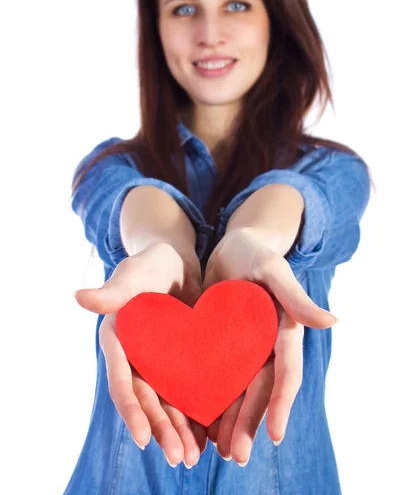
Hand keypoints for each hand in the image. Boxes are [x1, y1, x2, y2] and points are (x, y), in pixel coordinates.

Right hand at [74, 242, 207, 467]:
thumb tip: (78, 298)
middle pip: (147, 399)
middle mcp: (136, 357)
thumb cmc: (150, 263)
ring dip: (178, 430)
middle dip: (161, 430)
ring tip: (194, 457)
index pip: (122, 380)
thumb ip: (112, 291)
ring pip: (167, 401)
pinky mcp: (180, 360)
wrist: (177, 260)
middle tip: (179, 458)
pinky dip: (196, 412)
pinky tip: (210, 434)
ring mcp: (158, 361)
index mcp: (119, 342)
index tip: (143, 438)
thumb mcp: (134, 275)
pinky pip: (186, 390)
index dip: (131, 410)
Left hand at [202, 228, 337, 465]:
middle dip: (249, 423)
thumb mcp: (273, 271)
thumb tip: (333, 322)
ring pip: (239, 391)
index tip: (274, 434)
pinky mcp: (222, 346)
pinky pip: (218, 377)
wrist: (230, 248)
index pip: (285, 373)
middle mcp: (266, 346)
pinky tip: (199, 422)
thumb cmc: (255, 254)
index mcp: (283, 332)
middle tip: (237, 456)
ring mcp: (244, 349)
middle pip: (259, 390)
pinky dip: (212, 399)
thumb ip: (296, 297)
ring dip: (231, 420)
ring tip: (220, 450)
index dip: (280, 403)